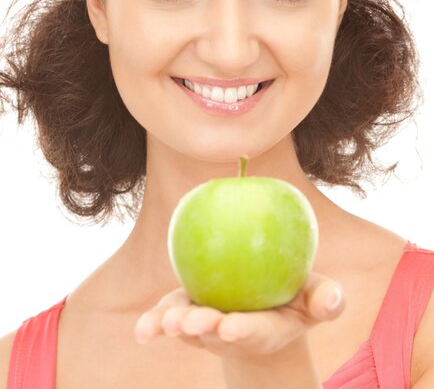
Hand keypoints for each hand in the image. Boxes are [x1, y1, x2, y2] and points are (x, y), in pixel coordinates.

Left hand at [134, 272, 343, 359]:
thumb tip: (333, 300)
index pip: (256, 330)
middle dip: (204, 330)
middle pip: (217, 332)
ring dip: (176, 326)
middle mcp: (233, 330)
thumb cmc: (294, 299)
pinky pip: (170, 317)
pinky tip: (142, 331)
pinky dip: (154, 323)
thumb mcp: (316, 298)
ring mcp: (208, 325)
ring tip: (164, 326)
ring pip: (190, 327)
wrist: (265, 308)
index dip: (243, 330)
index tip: (230, 328)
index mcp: (266, 329)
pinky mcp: (189, 314)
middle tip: (192, 324)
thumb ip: (326, 299)